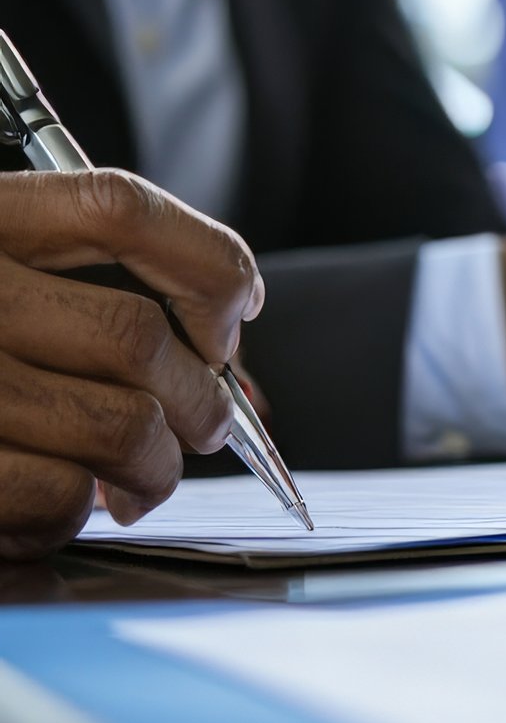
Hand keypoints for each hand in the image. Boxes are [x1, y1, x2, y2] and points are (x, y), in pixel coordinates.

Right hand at [0, 171, 261, 557]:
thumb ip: (72, 286)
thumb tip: (219, 353)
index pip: (118, 208)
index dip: (207, 263)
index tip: (234, 313)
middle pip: (135, 337)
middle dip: (200, 397)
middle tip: (201, 427)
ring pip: (118, 428)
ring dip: (153, 469)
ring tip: (137, 480)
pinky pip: (53, 497)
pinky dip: (74, 514)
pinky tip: (57, 506)